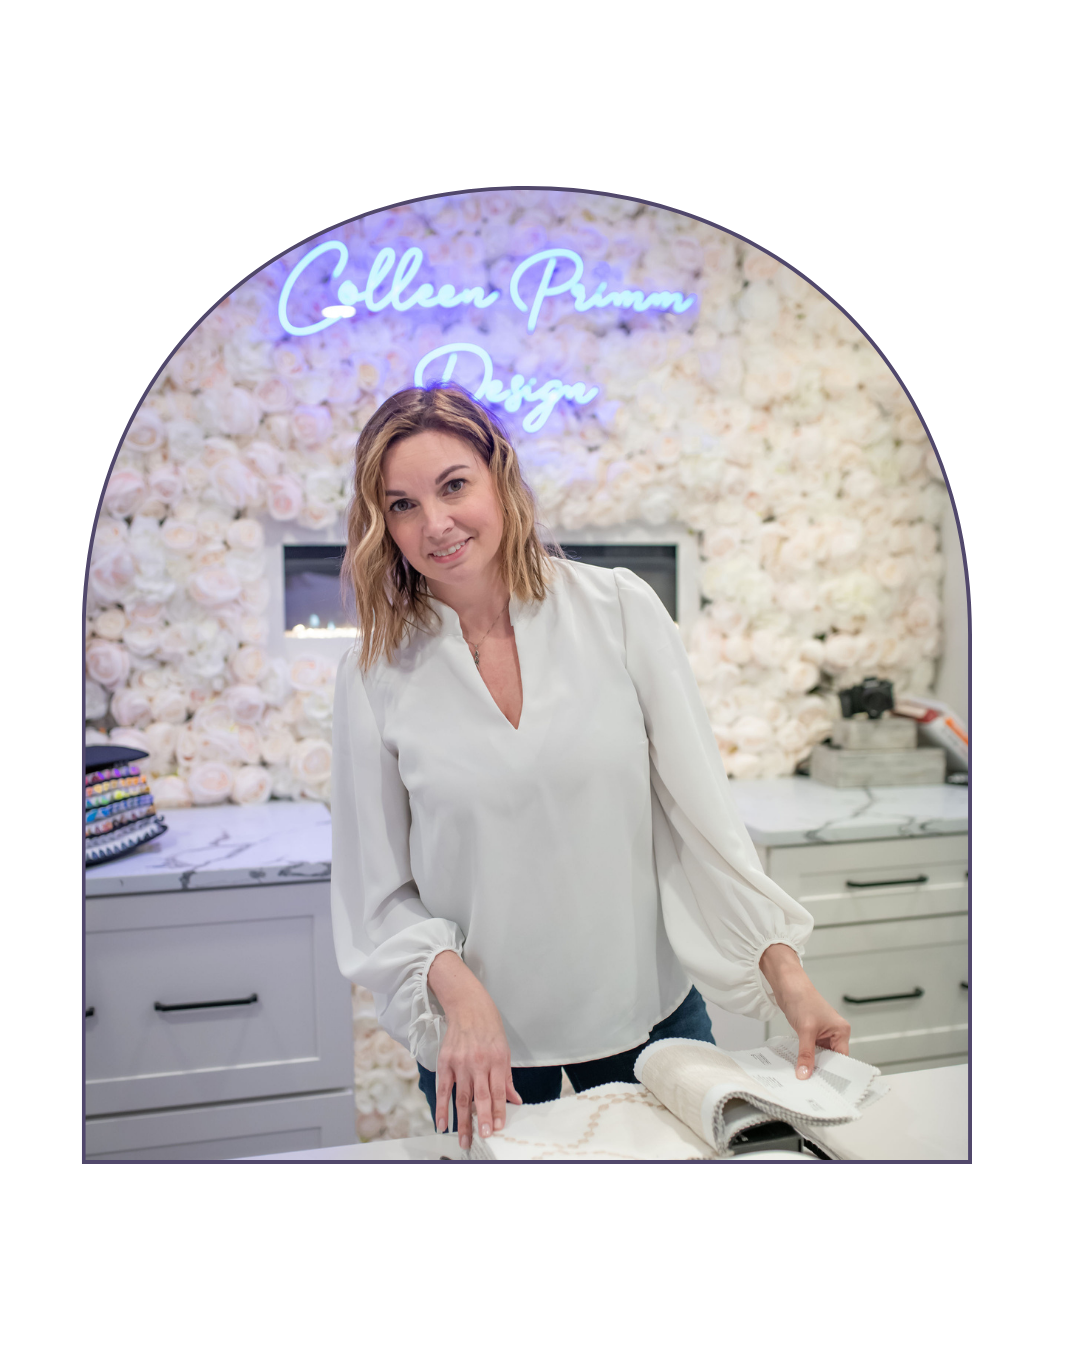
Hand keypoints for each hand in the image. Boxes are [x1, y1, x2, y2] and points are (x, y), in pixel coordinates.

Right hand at [427, 951, 522, 1149]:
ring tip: (464, 1140)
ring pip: (462, 1097)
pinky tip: (443, 1123)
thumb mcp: (505, 1050)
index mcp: (496, 1059)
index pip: (498, 1091)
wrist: (468, 1005)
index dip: (499, 1111)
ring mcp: (460, 1062)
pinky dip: (442, 1107)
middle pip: (480, 1096)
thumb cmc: (489, 1027)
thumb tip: (515, 1100)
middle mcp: (479, 1062)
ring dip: (462, 1121)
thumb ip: (507, 1078)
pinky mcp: (445, 1061)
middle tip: (483, 1137)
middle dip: (482, 1119)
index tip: (498, 1127)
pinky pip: (443, 1088)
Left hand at [759, 943, 850, 1079]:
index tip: (826, 1086)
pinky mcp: (811, 1033)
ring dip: (812, 1064)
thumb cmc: (802, 999)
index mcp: (841, 1031)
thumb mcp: (806, 1030)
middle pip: (831, 1059)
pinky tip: (799, 1066)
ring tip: (804, 1078)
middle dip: (821, 1069)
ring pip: (819, 1056)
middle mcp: (834, 1033)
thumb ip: (806, 1054)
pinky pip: (810, 1050)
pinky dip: (805, 1057)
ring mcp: (822, 1034)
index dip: (834, 1072)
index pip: (842, 1058)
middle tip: (812, 1084)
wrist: (787, 985)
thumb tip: (805, 1074)